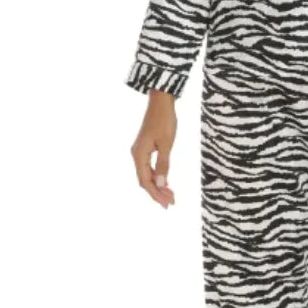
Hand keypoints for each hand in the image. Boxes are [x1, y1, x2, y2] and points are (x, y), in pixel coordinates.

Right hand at [130, 91, 177, 207]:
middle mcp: (136, 155)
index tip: (168, 204)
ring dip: (158, 186)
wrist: (160, 102)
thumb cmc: (164, 121)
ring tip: (171, 196)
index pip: (145, 181)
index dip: (156, 194)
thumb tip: (161, 184)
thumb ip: (163, 164)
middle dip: (157, 193)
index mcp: (139, 155)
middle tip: (172, 203)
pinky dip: (157, 177)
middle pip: (145, 180)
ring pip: (147, 175)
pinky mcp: (145, 148)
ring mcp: (140, 152)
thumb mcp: (167, 144)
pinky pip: (148, 168)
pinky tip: (165, 183)